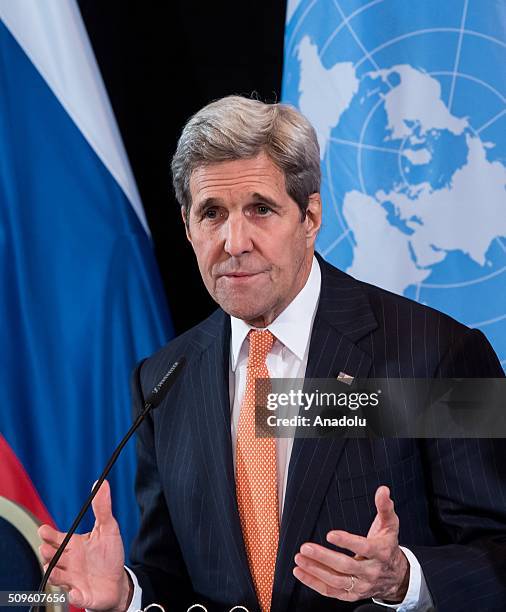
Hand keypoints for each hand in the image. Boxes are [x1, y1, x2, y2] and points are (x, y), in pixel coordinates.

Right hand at [38, 480, 131, 610]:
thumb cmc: (109, 554)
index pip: (55, 539)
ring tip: (53, 570)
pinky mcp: (82, 595)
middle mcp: (68, 562)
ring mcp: (73, 580)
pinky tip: (75, 592)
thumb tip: (101, 483)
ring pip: (58, 577)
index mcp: (73, 545)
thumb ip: (102, 507)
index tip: (43, 530)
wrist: (118, 582)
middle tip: (46, 549)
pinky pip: (75, 597)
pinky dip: (74, 595)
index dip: (48, 535)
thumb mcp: (108, 528)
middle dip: (47, 554)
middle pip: (52, 557)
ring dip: (55, 575)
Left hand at [293, 485, 408, 602]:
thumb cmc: (388, 546)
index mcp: (380, 553)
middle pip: (346, 566)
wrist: (397, 577)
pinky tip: (300, 572)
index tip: (330, 534)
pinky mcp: (352, 594)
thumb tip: (383, 490)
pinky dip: (314, 583)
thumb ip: (385, 507)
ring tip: (299, 558)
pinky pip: (331, 592)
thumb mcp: (390, 525)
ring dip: (315, 570)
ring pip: (336, 581)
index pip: (363, 547)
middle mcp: (371, 571)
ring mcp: (361, 585)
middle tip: (305, 547)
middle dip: (324, 557)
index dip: (347, 541)